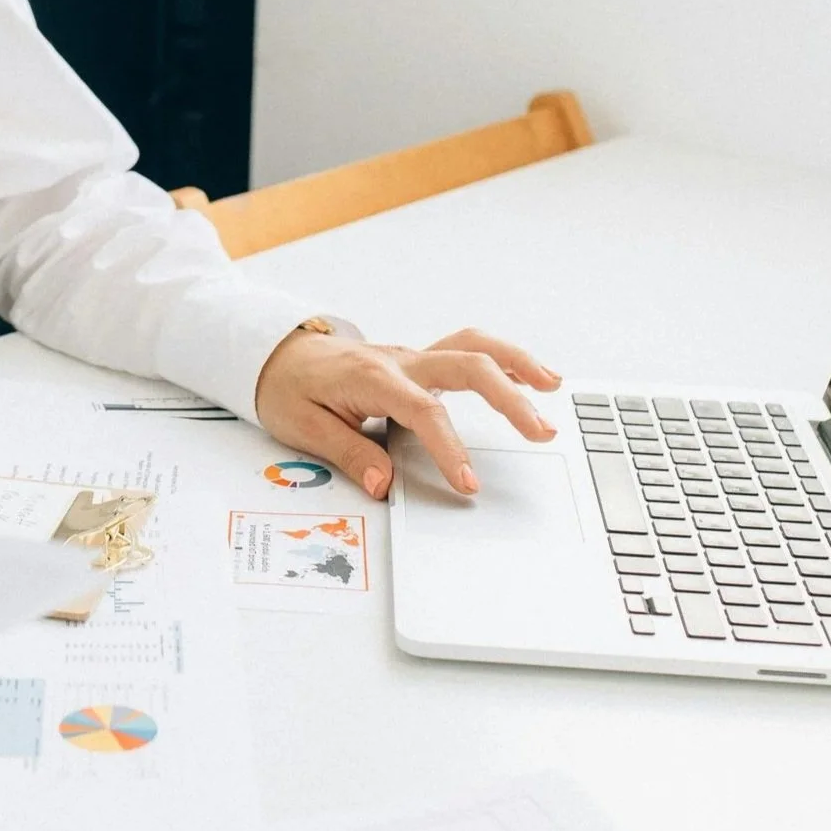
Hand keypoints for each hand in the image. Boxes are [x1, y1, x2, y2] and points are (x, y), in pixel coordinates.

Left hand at [254, 327, 561, 499]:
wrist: (277, 354)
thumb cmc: (288, 388)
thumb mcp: (303, 427)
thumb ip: (350, 453)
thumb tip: (384, 484)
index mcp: (373, 378)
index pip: (424, 412)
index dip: (451, 448)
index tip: (469, 483)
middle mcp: (402, 361)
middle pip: (467, 366)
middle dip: (509, 398)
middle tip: (540, 431)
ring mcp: (413, 358)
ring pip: (474, 347)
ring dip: (517, 363)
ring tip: (553, 386)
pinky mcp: (419, 362)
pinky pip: (467, 350)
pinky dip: (502, 360)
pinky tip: (528, 379)